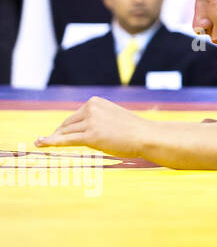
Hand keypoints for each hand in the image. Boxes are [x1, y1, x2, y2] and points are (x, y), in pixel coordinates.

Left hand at [35, 96, 149, 158]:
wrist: (147, 136)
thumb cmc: (133, 130)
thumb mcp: (112, 116)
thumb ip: (96, 118)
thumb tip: (77, 128)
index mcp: (95, 102)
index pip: (74, 116)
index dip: (66, 127)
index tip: (57, 134)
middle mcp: (91, 109)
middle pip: (67, 124)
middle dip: (59, 134)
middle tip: (48, 142)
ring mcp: (90, 122)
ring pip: (66, 133)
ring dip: (55, 140)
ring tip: (41, 144)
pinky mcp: (90, 136)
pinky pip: (65, 140)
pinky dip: (50, 142)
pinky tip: (40, 143)